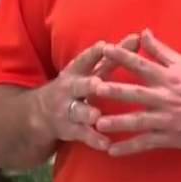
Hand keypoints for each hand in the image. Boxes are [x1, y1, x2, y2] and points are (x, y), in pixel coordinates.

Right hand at [35, 35, 138, 151]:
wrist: (40, 113)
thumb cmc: (77, 86)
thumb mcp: (89, 70)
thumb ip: (113, 57)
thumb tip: (139, 37)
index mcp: (76, 71)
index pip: (85, 59)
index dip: (94, 53)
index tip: (104, 45)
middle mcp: (70, 89)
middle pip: (78, 85)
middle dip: (87, 84)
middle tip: (98, 84)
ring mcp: (67, 109)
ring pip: (77, 111)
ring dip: (87, 113)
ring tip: (96, 116)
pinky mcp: (69, 129)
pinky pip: (82, 135)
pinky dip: (94, 139)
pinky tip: (106, 144)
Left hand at [93, 30, 180, 156]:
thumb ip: (161, 50)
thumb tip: (143, 32)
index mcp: (169, 77)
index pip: (142, 64)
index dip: (123, 56)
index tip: (104, 50)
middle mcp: (167, 98)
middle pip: (137, 93)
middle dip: (115, 91)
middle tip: (94, 88)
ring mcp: (168, 119)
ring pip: (139, 121)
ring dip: (118, 123)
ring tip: (98, 123)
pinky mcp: (171, 137)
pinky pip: (147, 143)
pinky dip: (129, 147)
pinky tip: (112, 151)